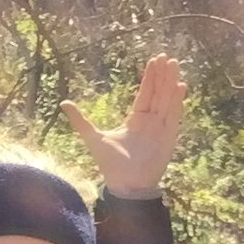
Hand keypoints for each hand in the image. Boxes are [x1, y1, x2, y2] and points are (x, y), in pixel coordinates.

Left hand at [61, 53, 186, 197]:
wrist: (126, 187)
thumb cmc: (111, 165)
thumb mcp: (93, 138)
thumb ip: (80, 120)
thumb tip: (64, 103)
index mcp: (135, 120)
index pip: (145, 94)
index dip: (150, 78)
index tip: (155, 60)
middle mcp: (150, 122)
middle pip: (158, 93)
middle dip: (162, 75)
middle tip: (167, 56)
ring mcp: (161, 129)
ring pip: (167, 101)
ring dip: (171, 83)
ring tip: (175, 65)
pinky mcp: (168, 138)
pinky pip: (174, 117)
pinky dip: (177, 102)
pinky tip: (180, 87)